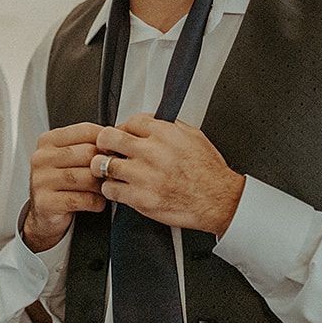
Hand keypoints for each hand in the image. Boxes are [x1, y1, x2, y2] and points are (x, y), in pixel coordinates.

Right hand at [23, 122, 106, 251]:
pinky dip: (96, 202)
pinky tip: (97, 203)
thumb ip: (89, 147)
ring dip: (102, 185)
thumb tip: (118, 143)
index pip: (86, 131)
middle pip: (87, 153)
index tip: (116, 151)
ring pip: (85, 177)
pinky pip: (81, 199)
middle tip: (113, 174)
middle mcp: (42, 158)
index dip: (107, 141)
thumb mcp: (72, 159)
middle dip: (105, 165)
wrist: (45, 213)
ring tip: (106, 189)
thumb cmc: (63, 184)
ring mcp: (41, 180)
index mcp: (48, 141)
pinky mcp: (46, 202)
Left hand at [89, 113, 245, 235]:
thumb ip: (168, 127)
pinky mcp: (140, 198)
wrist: (218, 201)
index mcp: (165, 134)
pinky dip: (111, 189)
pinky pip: (110, 189)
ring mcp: (144, 176)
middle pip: (108, 137)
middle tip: (106, 149)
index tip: (123, 135)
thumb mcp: (193, 136)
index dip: (124, 128)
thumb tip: (150, 121)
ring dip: (105, 168)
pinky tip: (119, 187)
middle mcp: (152, 152)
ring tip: (111, 170)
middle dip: (104, 142)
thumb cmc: (208, 172)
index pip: (129, 121)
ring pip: (103, 165)